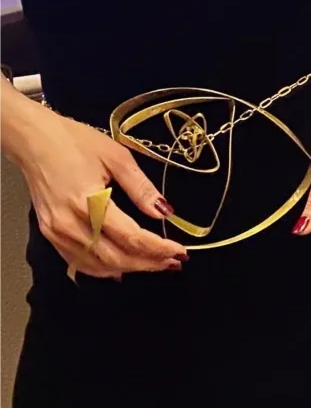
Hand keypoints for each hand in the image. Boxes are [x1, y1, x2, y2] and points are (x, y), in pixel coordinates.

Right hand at [10, 104, 187, 280]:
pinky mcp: (49, 234)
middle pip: (116, 257)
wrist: (33, 139)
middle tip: (174, 262)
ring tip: (156, 265)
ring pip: (99, 265)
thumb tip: (164, 211)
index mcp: (88, 202)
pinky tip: (121, 268)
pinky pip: (80, 261)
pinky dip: (103, 269)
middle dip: (149, 263)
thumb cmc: (74, 141)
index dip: (158, 248)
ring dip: (130, 268)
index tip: (180, 252)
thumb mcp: (117, 156)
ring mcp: (56, 233)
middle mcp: (69, 224)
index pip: (131, 237)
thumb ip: (141, 188)